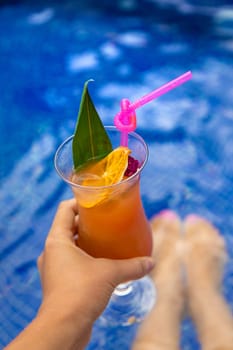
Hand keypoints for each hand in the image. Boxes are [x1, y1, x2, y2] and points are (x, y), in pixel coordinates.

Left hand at [37, 199, 154, 346]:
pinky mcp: (59, 282)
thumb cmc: (80, 293)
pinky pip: (71, 262)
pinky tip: (102, 263)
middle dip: (87, 222)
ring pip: (70, 246)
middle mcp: (51, 251)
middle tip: (106, 220)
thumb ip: (132, 265)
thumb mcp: (110, 273)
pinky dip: (85, 258)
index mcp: (57, 240)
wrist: (64, 328)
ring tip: (106, 240)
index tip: (97, 201)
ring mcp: (53, 268)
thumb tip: (150, 262)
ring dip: (86, 241)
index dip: (80, 201)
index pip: (65, 209)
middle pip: (68, 226)